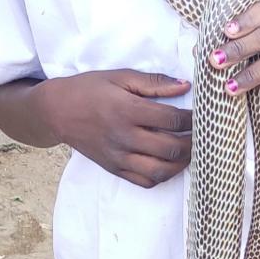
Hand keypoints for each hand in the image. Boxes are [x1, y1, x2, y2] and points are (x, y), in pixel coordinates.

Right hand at [39, 71, 191, 188]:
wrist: (57, 111)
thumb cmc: (89, 89)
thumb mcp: (120, 77)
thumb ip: (154, 82)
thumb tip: (185, 86)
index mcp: (127, 110)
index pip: (172, 119)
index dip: (192, 118)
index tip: (202, 114)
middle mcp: (124, 137)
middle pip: (171, 148)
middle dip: (194, 142)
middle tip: (202, 134)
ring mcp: (119, 156)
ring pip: (161, 170)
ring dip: (182, 163)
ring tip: (190, 151)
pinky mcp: (114, 168)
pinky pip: (145, 181)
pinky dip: (162, 176)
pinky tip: (169, 163)